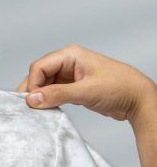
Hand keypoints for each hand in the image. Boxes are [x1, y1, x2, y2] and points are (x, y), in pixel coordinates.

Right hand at [15, 42, 156, 122]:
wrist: (137, 99)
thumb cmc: (119, 88)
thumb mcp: (85, 92)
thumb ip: (57, 95)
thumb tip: (32, 99)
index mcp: (71, 55)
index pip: (39, 67)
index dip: (32, 84)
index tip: (31, 103)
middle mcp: (68, 63)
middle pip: (39, 75)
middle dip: (33, 90)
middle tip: (30, 108)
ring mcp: (70, 75)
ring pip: (45, 84)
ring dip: (40, 97)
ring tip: (38, 111)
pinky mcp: (73, 87)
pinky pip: (53, 92)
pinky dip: (48, 101)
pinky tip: (48, 110)